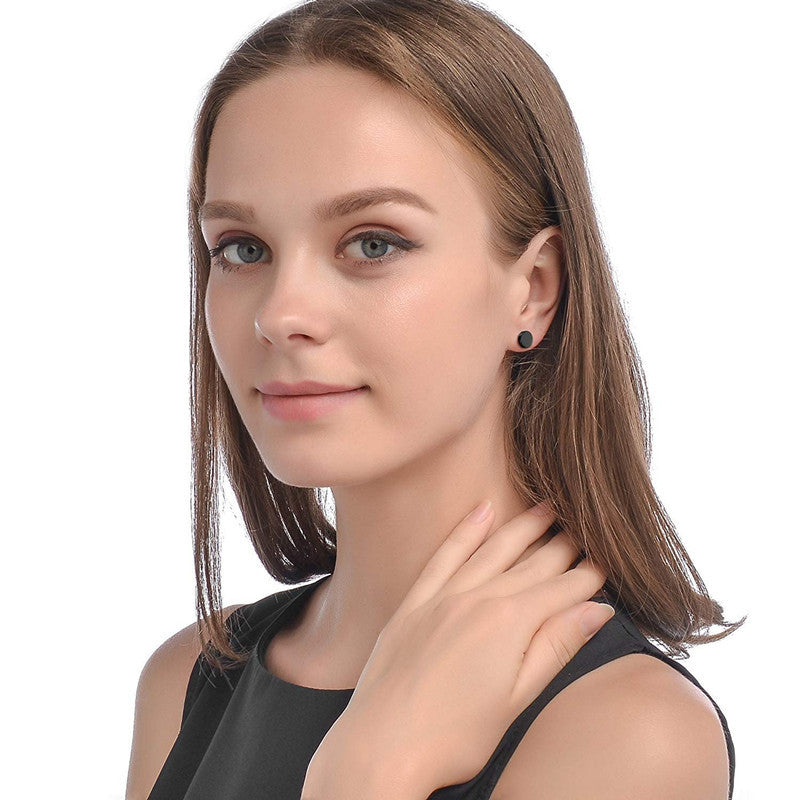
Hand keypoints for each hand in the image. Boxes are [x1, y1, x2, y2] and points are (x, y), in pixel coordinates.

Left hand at [322, 500, 613, 793]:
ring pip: (491, 550)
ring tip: (546, 507)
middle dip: (562, 547)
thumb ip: (556, 647)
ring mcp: (442, 597)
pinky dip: (465, 531)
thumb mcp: (516, 699)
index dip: (587, 578)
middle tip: (586, 529)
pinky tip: (482, 510)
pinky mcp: (415, 602)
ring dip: (522, 527)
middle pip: (530, 565)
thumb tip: (596, 611)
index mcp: (508, 624)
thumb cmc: (454, 736)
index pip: (560, 590)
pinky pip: (444, 555)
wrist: (380, 746)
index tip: (606, 565)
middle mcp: (476, 599)